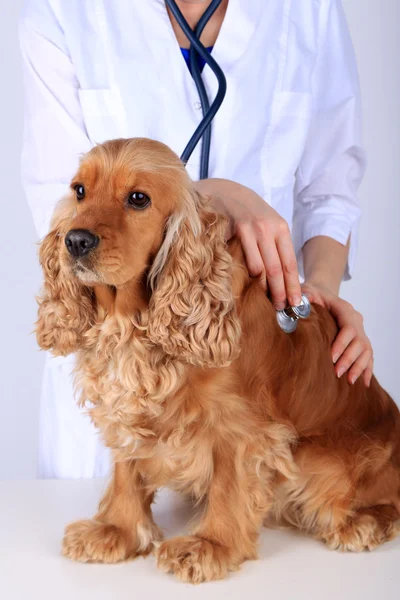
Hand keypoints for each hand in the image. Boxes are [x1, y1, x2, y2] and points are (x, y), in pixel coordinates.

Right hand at [194, 178, 301, 308]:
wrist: (226, 192)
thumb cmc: (248, 214)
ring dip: (265, 288)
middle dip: (281, 291)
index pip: (290, 262)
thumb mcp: (267, 225)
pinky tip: (251, 288)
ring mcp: (254, 229)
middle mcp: (270, 228)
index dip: (293, 285)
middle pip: (278, 268)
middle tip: (281, 308)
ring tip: (267, 303)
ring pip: (262, 268)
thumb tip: (283, 277)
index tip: (296, 301)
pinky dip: (249, 277)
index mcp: (281, 228)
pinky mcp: (238, 230)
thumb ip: (275, 245)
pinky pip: (246, 261)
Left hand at [302, 282, 372, 386]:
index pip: (348, 328)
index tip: (332, 357)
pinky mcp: (360, 340)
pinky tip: (364, 384)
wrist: (322, 295)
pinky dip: (367, 369)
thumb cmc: (313, 295)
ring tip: (349, 381)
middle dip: (349, 359)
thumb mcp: (307, 291)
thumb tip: (297, 302)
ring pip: (366, 350)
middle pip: (359, 342)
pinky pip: (368, 356)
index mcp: (345, 309)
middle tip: (338, 373)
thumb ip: (305, 296)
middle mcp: (356, 320)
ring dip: (359, 366)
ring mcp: (360, 331)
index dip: (342, 343)